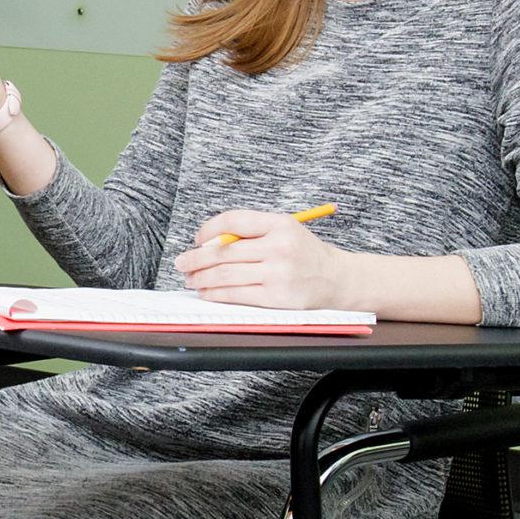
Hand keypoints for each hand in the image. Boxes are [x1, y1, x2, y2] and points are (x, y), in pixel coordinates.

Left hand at [174, 209, 354, 308]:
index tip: (197, 239)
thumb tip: (208, 243)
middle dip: (196, 259)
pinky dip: (215, 293)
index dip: (208, 230)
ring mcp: (278, 273)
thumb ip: (251, 233)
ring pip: (225, 274)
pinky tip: (206, 292)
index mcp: (280, 224)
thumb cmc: (304, 254)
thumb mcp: (285, 232)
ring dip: (200, 278)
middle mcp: (279, 247)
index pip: (233, 221)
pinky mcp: (276, 297)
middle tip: (182, 263)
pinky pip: (236, 294)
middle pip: (223, 252)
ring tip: (190, 278)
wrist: (338, 279)